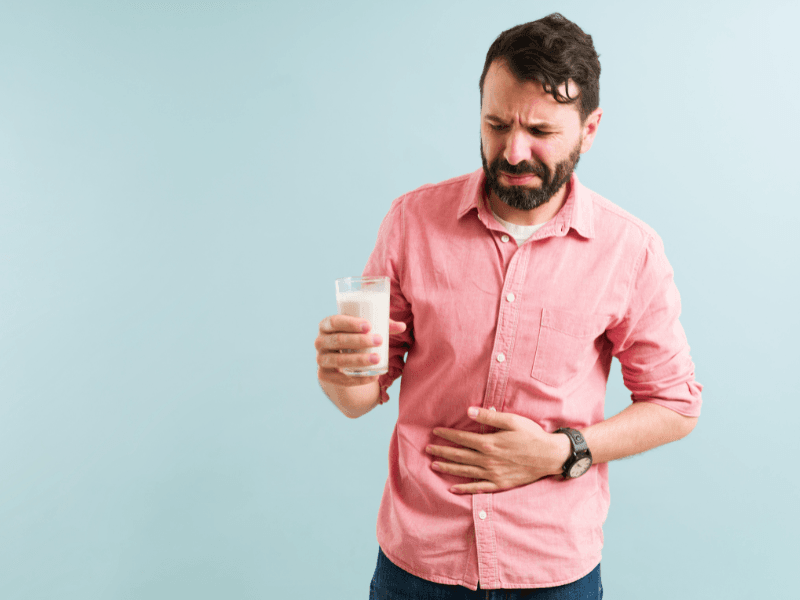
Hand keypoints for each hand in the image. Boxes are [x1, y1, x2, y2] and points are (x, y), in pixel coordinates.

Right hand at [316, 315, 406, 386]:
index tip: (369, 325)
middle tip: (379, 340)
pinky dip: (358, 379)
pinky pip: (340, 379)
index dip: (350, 323)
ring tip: (377, 359)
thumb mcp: (365, 329)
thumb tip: (402, 326)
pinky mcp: (324, 375)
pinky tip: (373, 376)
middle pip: (337, 340)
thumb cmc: (354, 337)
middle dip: (359, 341)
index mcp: (326, 325)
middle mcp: (319, 341)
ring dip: (358, 360)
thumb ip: (383, 325)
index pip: (335, 321)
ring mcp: (320, 359)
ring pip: (338, 361)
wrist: (340, 358)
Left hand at [426, 407, 570, 493]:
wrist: (550, 456)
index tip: (435, 432)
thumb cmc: (532, 435)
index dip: (447, 434)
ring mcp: (493, 474)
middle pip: (459, 456)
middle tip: (427, 449)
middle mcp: (488, 460)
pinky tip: (453, 489)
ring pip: (465, 472)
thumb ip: (489, 417)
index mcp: (489, 443)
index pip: (462, 438)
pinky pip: (478, 488)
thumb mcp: (512, 421)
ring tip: (434, 465)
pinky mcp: (500, 484)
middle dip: (441, 452)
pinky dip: (464, 489)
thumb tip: (468, 410)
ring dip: (448, 468)